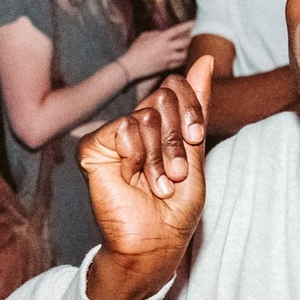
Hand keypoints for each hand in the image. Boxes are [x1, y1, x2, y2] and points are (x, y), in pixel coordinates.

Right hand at [79, 56, 211, 299]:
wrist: (156, 239)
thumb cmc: (178, 205)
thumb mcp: (196, 152)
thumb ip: (198, 105)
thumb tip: (206, 60)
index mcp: (163, 124)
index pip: (177, 87)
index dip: (191, 107)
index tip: (197, 137)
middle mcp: (138, 125)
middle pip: (163, 98)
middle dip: (178, 138)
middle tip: (176, 173)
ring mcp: (115, 134)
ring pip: (146, 116)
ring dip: (161, 155)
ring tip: (159, 184)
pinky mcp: (93, 147)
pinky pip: (123, 128)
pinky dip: (137, 154)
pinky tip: (133, 177)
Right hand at [121, 21, 194, 82]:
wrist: (131, 66)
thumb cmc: (135, 50)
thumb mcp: (144, 37)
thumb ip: (156, 33)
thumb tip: (164, 33)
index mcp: (161, 38)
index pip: (178, 30)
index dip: (188, 25)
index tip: (195, 22)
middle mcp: (167, 48)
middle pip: (186, 42)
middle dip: (192, 38)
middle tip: (195, 35)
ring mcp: (168, 58)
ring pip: (185, 54)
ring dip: (188, 50)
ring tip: (190, 47)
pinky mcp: (167, 67)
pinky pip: (180, 62)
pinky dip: (183, 59)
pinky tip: (184, 56)